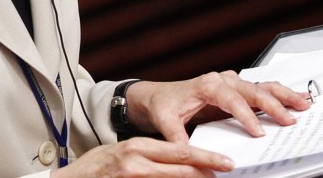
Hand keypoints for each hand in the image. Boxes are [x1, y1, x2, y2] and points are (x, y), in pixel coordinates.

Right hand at [54, 136, 233, 176]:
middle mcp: (136, 162)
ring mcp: (131, 177)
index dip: (205, 158)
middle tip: (225, 172)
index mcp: (138, 147)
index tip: (225, 162)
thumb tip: (181, 161)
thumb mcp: (124, 152)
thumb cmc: (97, 167)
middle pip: (181, 169)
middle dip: (206, 173)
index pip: (180, 152)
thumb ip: (150, 155)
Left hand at [124, 72, 310, 142]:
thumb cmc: (164, 105)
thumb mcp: (166, 122)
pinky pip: (262, 89)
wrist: (158, 96)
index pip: (232, 99)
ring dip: (284, 95)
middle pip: (253, 90)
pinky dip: (281, 94)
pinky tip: (298, 97)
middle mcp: (223, 80)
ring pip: (263, 86)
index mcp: (207, 84)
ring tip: (303, 105)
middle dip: (274, 105)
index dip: (246, 116)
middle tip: (290, 120)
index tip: (258, 133)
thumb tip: (189, 154)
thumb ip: (178, 138)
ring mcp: (232, 83)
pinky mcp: (237, 90)